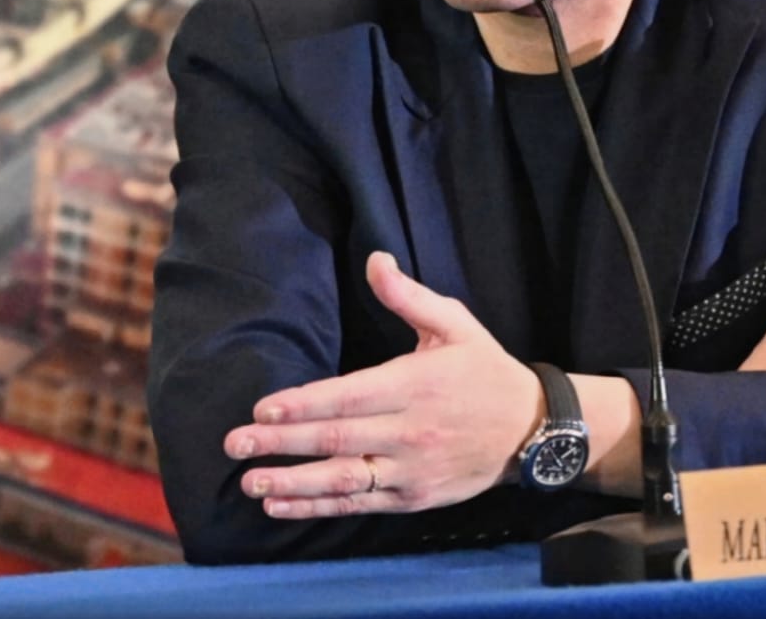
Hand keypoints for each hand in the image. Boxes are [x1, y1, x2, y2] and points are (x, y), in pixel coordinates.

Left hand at [223, 252, 542, 518]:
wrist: (530, 428)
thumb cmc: (484, 370)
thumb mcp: (455, 323)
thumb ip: (408, 296)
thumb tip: (375, 260)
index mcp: (415, 384)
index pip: (350, 396)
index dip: (305, 404)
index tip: (264, 407)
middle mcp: (410, 431)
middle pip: (337, 439)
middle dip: (282, 443)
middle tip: (235, 444)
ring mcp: (411, 469)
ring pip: (344, 479)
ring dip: (293, 484)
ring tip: (251, 484)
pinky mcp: (413, 497)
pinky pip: (359, 503)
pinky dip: (319, 506)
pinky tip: (283, 505)